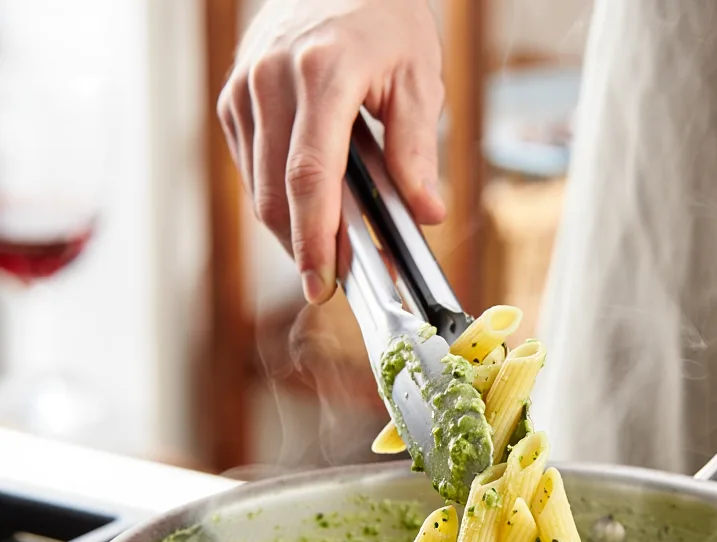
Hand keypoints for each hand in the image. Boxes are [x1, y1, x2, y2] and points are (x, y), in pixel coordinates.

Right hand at [218, 0, 445, 304]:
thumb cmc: (383, 19)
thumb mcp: (418, 76)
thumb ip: (418, 149)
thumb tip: (426, 212)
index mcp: (322, 72)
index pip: (310, 176)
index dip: (315, 239)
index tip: (324, 283)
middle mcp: (271, 79)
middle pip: (276, 194)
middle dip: (304, 249)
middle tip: (338, 282)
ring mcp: (244, 88)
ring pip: (259, 189)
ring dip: (292, 230)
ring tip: (333, 247)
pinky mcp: (233, 100)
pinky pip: (252, 171)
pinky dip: (280, 202)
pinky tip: (311, 210)